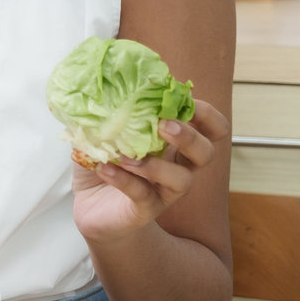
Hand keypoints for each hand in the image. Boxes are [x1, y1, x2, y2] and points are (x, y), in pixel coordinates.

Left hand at [72, 99, 228, 245]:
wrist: (89, 209)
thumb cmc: (103, 165)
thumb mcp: (100, 135)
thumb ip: (104, 116)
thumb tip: (97, 91)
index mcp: (172, 144)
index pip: (210, 129)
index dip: (206, 114)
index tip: (186, 100)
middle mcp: (176, 168)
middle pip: (206, 153)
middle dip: (189, 136)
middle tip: (162, 125)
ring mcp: (163, 191)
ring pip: (182, 180)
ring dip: (155, 165)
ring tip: (124, 156)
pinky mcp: (146, 209)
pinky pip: (144, 195)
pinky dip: (124, 180)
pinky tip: (105, 168)